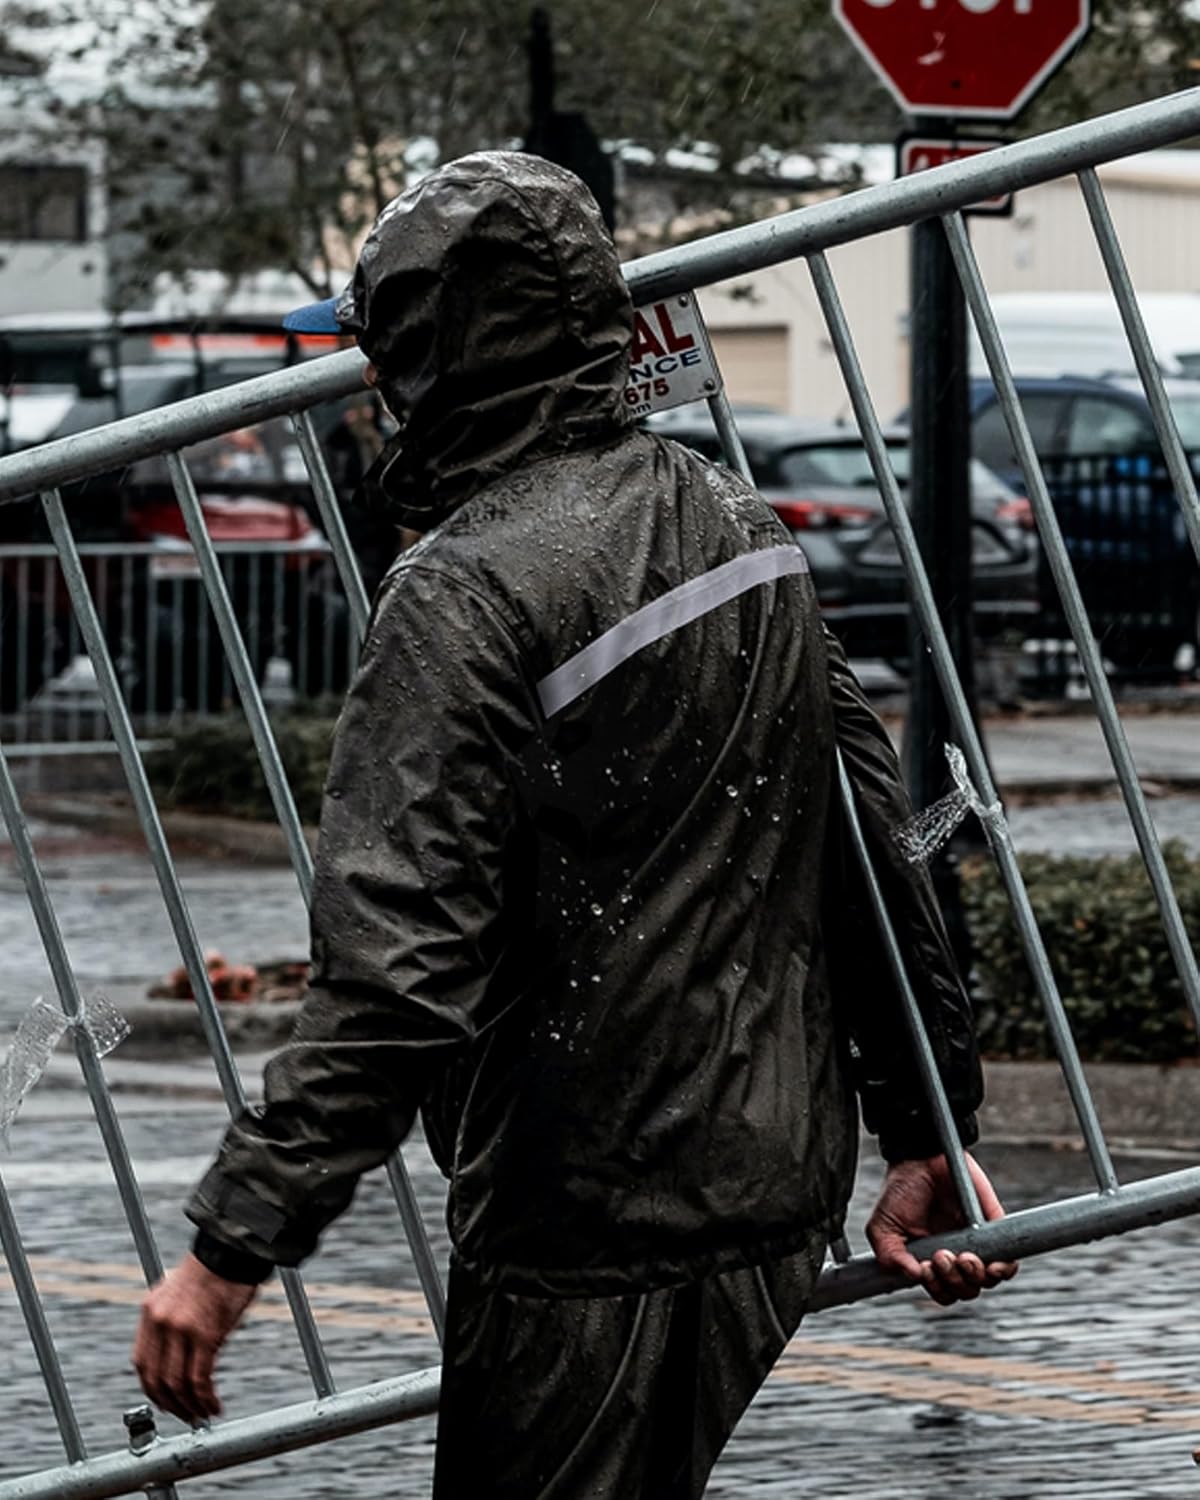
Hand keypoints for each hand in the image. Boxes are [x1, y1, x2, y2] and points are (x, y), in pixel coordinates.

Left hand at [132, 1254, 257, 1422]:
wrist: (232, 1250)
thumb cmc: (214, 1269)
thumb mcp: (178, 1292)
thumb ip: (171, 1321)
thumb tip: (178, 1354)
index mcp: (150, 1311)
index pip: (142, 1363)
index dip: (153, 1389)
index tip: (166, 1401)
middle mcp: (160, 1322)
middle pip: (157, 1379)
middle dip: (171, 1404)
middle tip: (186, 1415)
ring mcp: (181, 1329)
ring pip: (177, 1383)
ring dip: (190, 1406)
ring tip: (203, 1413)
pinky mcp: (206, 1334)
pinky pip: (200, 1378)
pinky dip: (205, 1398)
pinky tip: (214, 1405)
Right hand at [866, 1152, 1018, 1305]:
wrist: (919, 1158)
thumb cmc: (899, 1192)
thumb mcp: (882, 1227)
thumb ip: (889, 1257)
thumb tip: (914, 1277)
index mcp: (931, 1260)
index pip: (943, 1292)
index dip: (937, 1289)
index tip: (925, 1268)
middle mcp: (955, 1255)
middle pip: (965, 1291)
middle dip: (954, 1282)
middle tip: (941, 1256)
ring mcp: (976, 1243)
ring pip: (986, 1282)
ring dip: (973, 1277)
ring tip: (962, 1256)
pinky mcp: (993, 1228)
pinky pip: (1008, 1263)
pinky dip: (1003, 1270)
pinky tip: (989, 1264)